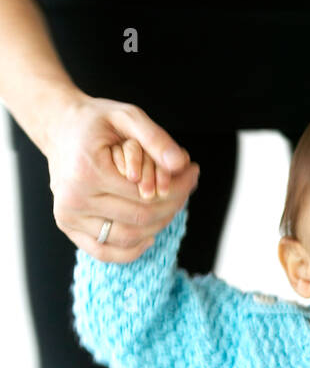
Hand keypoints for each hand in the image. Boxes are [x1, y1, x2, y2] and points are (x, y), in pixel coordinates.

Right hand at [43, 92, 199, 260]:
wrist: (60, 128)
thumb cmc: (96, 123)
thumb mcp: (127, 116)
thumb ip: (155, 137)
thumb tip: (181, 163)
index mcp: (87, 171)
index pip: (146, 194)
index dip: (177, 188)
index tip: (192, 173)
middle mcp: (74, 198)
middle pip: (140, 218)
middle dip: (172, 205)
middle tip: (187, 188)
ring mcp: (69, 216)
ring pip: (128, 237)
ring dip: (158, 226)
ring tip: (170, 206)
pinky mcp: (68, 227)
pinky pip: (105, 252)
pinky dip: (132, 250)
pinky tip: (149, 235)